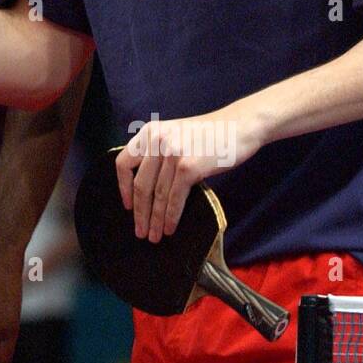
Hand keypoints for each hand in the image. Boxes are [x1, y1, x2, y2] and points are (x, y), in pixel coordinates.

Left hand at [116, 112, 259, 241]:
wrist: (240, 126)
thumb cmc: (210, 135)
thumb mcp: (175, 135)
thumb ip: (159, 152)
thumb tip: (147, 189)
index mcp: (149, 132)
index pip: (123, 163)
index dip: (122, 188)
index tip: (127, 206)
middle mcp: (156, 140)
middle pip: (140, 184)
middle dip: (139, 213)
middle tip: (140, 232)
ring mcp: (171, 153)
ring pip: (157, 195)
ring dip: (155, 220)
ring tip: (154, 236)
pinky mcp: (188, 167)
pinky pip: (174, 198)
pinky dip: (171, 217)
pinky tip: (169, 229)